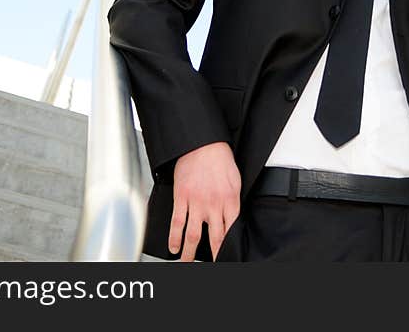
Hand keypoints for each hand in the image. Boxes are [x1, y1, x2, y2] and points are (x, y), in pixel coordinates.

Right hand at [169, 141, 240, 260]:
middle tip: (212, 265)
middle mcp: (214, 205)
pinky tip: (173, 247)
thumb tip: (233, 218)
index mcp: (230, 201)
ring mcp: (196, 202)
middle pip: (214, 238)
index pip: (231, 231)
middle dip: (214, 255)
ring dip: (189, 253)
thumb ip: (233, 201)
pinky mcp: (182, 197)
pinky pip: (177, 222)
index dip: (228, 246)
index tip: (227, 256)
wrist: (203, 144)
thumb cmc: (219, 159)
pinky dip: (174, 237)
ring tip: (186, 262)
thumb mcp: (235, 181)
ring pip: (193, 235)